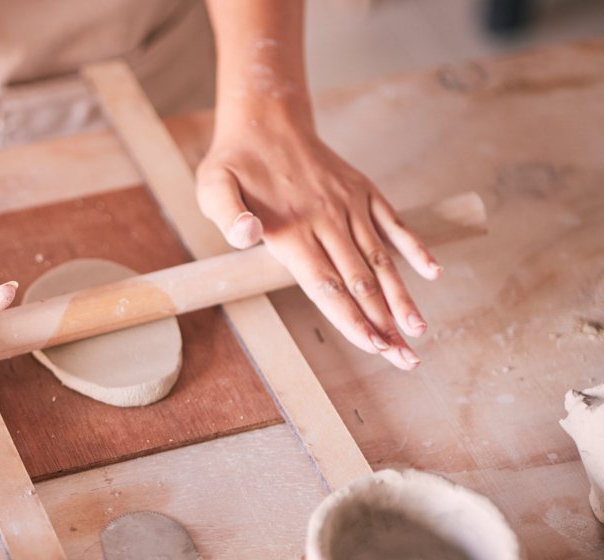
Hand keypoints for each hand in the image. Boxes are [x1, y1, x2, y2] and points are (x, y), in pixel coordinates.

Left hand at [196, 123, 440, 369]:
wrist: (267, 119)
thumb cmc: (235, 163)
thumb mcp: (213, 188)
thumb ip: (227, 216)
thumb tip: (247, 236)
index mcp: (291, 229)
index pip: (326, 285)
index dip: (351, 319)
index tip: (374, 347)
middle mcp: (325, 219)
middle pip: (360, 282)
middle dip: (384, 324)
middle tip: (406, 359)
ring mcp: (348, 205)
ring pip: (380, 258)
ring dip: (402, 296)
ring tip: (419, 331)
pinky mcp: (363, 191)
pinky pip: (393, 222)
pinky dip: (414, 246)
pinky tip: (432, 271)